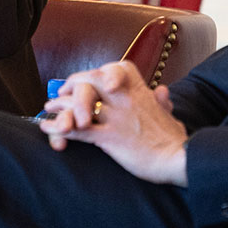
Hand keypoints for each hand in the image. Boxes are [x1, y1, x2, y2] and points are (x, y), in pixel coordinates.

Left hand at [37, 61, 189, 184]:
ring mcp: (117, 117)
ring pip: (80, 102)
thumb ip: (162, 101)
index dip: (98, 72)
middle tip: (60, 94)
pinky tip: (48, 130)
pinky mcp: (110, 137)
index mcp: (141, 92)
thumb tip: (162, 90)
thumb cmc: (174, 140)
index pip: (116, 69)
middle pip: (91, 80)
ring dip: (60, 107)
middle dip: (72, 85)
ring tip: (48, 111)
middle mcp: (126, 99)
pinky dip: (60, 129)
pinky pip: (78, 129)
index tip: (87, 80)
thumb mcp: (170, 115)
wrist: (179, 158)